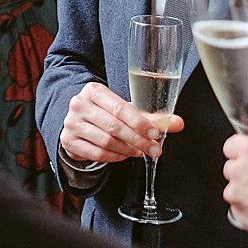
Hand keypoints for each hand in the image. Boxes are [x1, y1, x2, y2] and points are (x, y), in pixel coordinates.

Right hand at [59, 80, 180, 165]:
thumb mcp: (126, 110)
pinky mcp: (68, 141)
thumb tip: (179, 123)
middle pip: (114, 127)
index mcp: (94, 91)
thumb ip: (151, 117)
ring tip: (139, 152)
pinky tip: (123, 155)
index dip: (139, 123)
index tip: (155, 134)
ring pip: (106, 142)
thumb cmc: (106, 113)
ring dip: (127, 150)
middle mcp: (79, 104)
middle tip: (154, 150)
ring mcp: (71, 123)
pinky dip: (114, 157)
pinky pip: (96, 153)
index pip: (120, 108)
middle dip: (138, 140)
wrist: (78, 122)